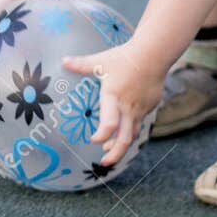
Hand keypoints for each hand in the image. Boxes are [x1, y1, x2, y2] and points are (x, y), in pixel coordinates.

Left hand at [61, 43, 166, 167]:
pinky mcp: (150, 106)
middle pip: (124, 139)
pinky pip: (140, 120)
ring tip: (110, 150)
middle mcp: (128, 107)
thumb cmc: (125, 57)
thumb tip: (63, 61)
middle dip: (114, 154)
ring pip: (133, 133)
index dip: (101, 136)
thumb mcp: (101, 61)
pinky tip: (125, 126)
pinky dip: (131, 127)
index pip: (109, 124)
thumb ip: (81, 64)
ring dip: (121, 144)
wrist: (154, 53)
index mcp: (114, 97)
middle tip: (104, 162)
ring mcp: (141, 108)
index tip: (93, 139)